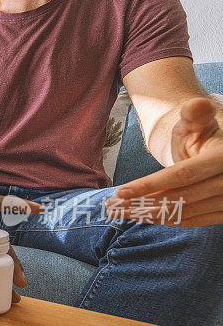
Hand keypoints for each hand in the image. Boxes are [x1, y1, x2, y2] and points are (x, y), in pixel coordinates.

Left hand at [108, 98, 222, 226]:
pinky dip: (163, 220)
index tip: (120, 192)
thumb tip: (196, 104)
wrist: (213, 154)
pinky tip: (138, 216)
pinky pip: (190, 221)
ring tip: (117, 212)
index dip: (150, 184)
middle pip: (180, 198)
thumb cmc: (198, 135)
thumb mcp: (195, 123)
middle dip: (142, 203)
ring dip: (147, 215)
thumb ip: (194, 115)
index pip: (182, 175)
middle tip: (111, 206)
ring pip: (183, 213)